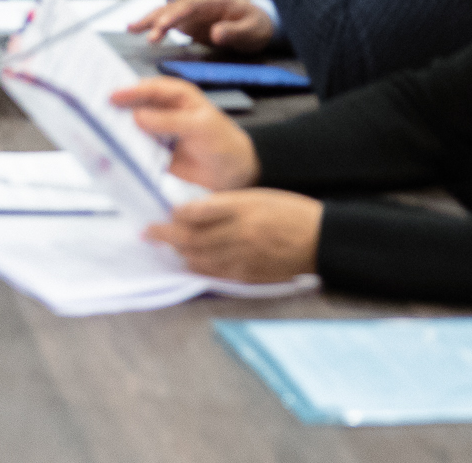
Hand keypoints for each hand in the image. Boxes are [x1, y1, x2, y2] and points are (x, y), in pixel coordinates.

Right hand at [109, 76, 260, 190]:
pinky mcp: (152, 149)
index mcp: (177, 95)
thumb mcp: (200, 128)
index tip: (111, 96)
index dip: (131, 91)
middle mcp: (163, 109)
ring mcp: (156, 129)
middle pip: (135, 103)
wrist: (231, 175)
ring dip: (115, 125)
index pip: (150, 88)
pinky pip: (134, 145)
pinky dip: (122, 145)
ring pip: (131, 123)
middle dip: (116, 104)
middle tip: (92, 106)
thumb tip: (137, 116)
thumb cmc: (222, 143)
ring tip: (94, 127)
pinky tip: (107, 147)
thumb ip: (169, 121)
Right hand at [131, 0, 275, 52]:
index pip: (192, 5)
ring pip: (166, 12)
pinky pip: (167, 21)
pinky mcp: (188, 21)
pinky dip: (152, 25)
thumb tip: (216, 33)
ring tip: (130, 28)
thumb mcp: (252, 30)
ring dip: (149, 20)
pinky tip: (138, 29)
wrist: (256, 24)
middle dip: (157, 20)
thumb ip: (235, 31)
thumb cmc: (256, 25)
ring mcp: (192, 11)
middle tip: (142, 33)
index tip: (163, 26)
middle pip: (174, 7)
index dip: (176, 14)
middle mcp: (199, 2)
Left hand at [144, 191, 322, 284]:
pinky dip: (200, 268)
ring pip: (200, 257)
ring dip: (180, 253)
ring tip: (168, 247)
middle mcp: (240, 232)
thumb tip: (192, 212)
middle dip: (166, 235)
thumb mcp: (257, 196)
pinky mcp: (250, 274)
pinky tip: (191, 263)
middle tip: (149, 233)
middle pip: (192, 237)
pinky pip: (217, 273)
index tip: (165, 213)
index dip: (176, 214)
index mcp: (242, 207)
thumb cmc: (290, 212)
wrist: (322, 238)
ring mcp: (245, 256)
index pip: (197, 211)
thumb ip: (225, 204)